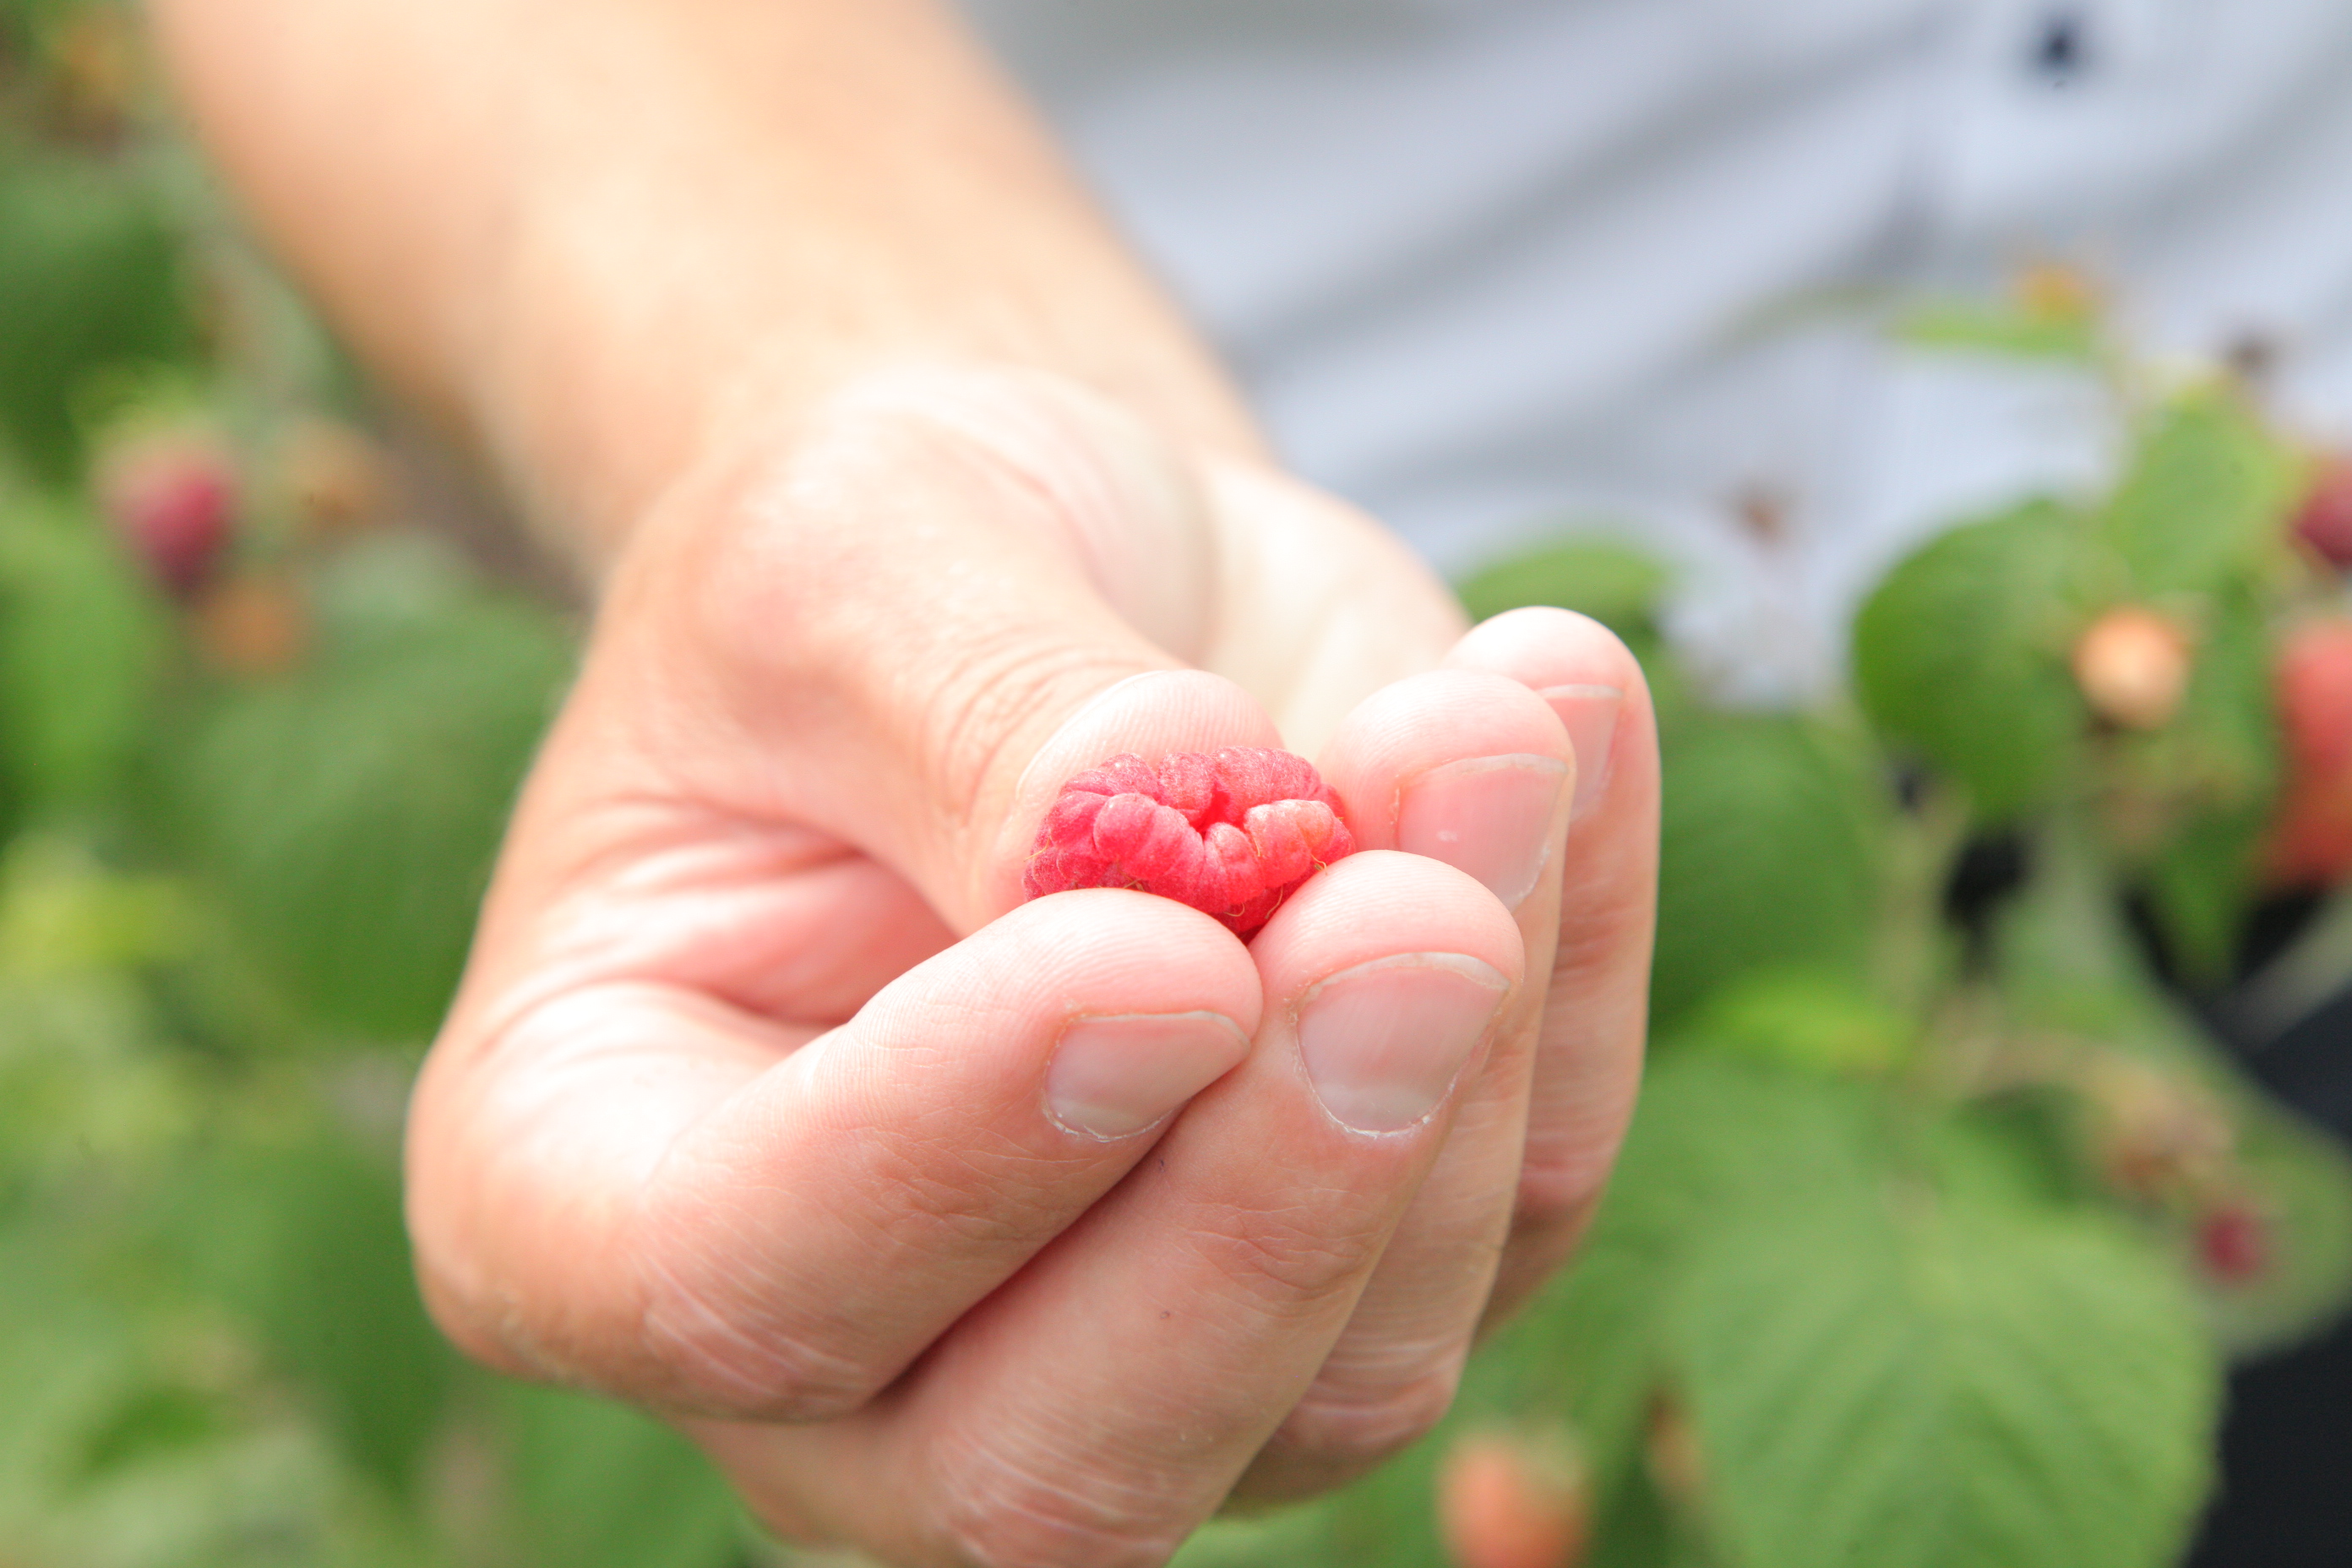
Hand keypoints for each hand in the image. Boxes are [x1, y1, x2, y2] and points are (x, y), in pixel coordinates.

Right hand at [404, 366, 1656, 1564]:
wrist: (1043, 571)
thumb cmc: (872, 571)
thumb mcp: (852, 552)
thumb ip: (988, 717)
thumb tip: (1202, 854)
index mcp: (595, 1186)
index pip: (740, 1285)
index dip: (953, 1157)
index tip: (1161, 951)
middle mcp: (851, 1350)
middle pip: (1060, 1464)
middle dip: (1269, 1202)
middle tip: (1416, 919)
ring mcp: (1122, 1353)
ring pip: (1344, 1370)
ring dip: (1471, 1051)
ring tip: (1493, 719)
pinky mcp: (1355, 1271)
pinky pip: (1524, 1209)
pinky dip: (1582, 976)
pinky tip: (1559, 729)